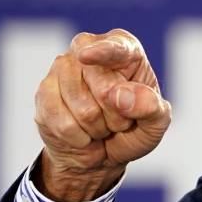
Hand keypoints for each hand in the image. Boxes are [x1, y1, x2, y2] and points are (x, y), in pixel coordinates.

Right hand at [33, 29, 169, 201]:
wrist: (103, 153)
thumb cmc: (133, 128)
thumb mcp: (156, 122)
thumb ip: (150, 106)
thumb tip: (121, 96)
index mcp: (125, 48)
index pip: (115, 48)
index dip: (103, 52)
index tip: (86, 57)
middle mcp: (89, 49)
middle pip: (102, 86)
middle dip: (117, 114)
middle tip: (121, 121)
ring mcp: (62, 69)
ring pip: (82, 107)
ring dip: (98, 127)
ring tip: (102, 126)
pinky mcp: (44, 93)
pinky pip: (61, 122)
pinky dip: (78, 137)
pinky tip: (83, 135)